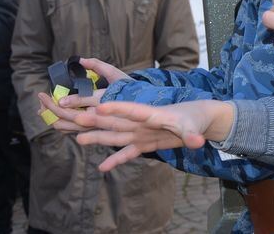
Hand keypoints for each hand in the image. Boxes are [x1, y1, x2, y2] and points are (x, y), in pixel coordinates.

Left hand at [37, 58, 130, 132]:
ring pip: (67, 126)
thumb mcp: (115, 74)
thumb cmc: (126, 89)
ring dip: (52, 117)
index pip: (82, 102)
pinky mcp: (89, 129)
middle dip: (51, 108)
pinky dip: (58, 123)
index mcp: (103, 100)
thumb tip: (81, 60)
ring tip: (43, 106)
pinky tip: (53, 114)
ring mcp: (92, 125)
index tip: (55, 97)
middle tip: (41, 96)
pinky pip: (70, 130)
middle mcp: (96, 116)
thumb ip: (98, 66)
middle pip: (69, 116)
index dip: (67, 100)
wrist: (139, 110)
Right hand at [74, 100, 233, 171]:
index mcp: (152, 114)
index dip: (117, 108)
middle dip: (96, 120)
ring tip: (78, 139)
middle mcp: (142, 123)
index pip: (132, 110)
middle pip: (115, 121)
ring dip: (98, 137)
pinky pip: (126, 153)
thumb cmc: (195, 117)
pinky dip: (115, 160)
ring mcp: (141, 134)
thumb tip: (197, 142)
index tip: (99, 106)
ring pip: (115, 136)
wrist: (198, 119)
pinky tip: (101, 168)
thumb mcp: (194, 126)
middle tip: (75, 117)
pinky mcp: (144, 144)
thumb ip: (192, 134)